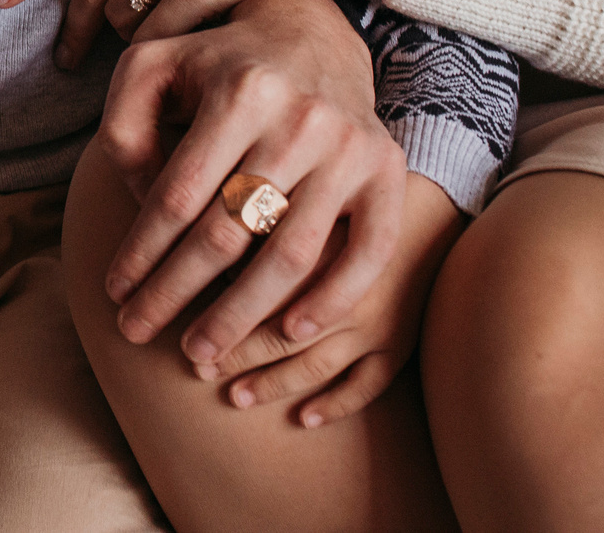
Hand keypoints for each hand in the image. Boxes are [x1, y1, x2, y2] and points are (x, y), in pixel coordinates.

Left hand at [94, 0, 406, 371]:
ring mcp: (350, 147)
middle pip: (229, 231)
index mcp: (240, 91)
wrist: (310, 34)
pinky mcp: (386, 169)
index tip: (115, 291)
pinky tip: (288, 333)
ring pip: (291, 254)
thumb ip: (125, 127)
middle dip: (176, 292)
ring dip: (241, 315)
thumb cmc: (216, 63)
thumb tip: (140, 204)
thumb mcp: (153, 67)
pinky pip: (366, 251)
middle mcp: (301, 119)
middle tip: (139, 332)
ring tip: (200, 352)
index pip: (179, 195)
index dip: (142, 252)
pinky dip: (330, 299)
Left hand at [204, 173, 461, 427]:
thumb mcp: (296, 185)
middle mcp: (348, 284)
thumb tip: (181, 237)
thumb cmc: (340, 192)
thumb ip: (246, 211)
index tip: (180, 327)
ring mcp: (377, 317)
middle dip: (234, 352)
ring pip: (315, 363)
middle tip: (195, 362)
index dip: (214, 310)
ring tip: (234, 396)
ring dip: (271, 383)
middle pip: (279, 330)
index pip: (254, 285)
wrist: (423, 204)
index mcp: (318, 241)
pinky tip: (303, 417)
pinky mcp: (401, 340)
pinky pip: (368, 384)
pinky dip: (336, 404)